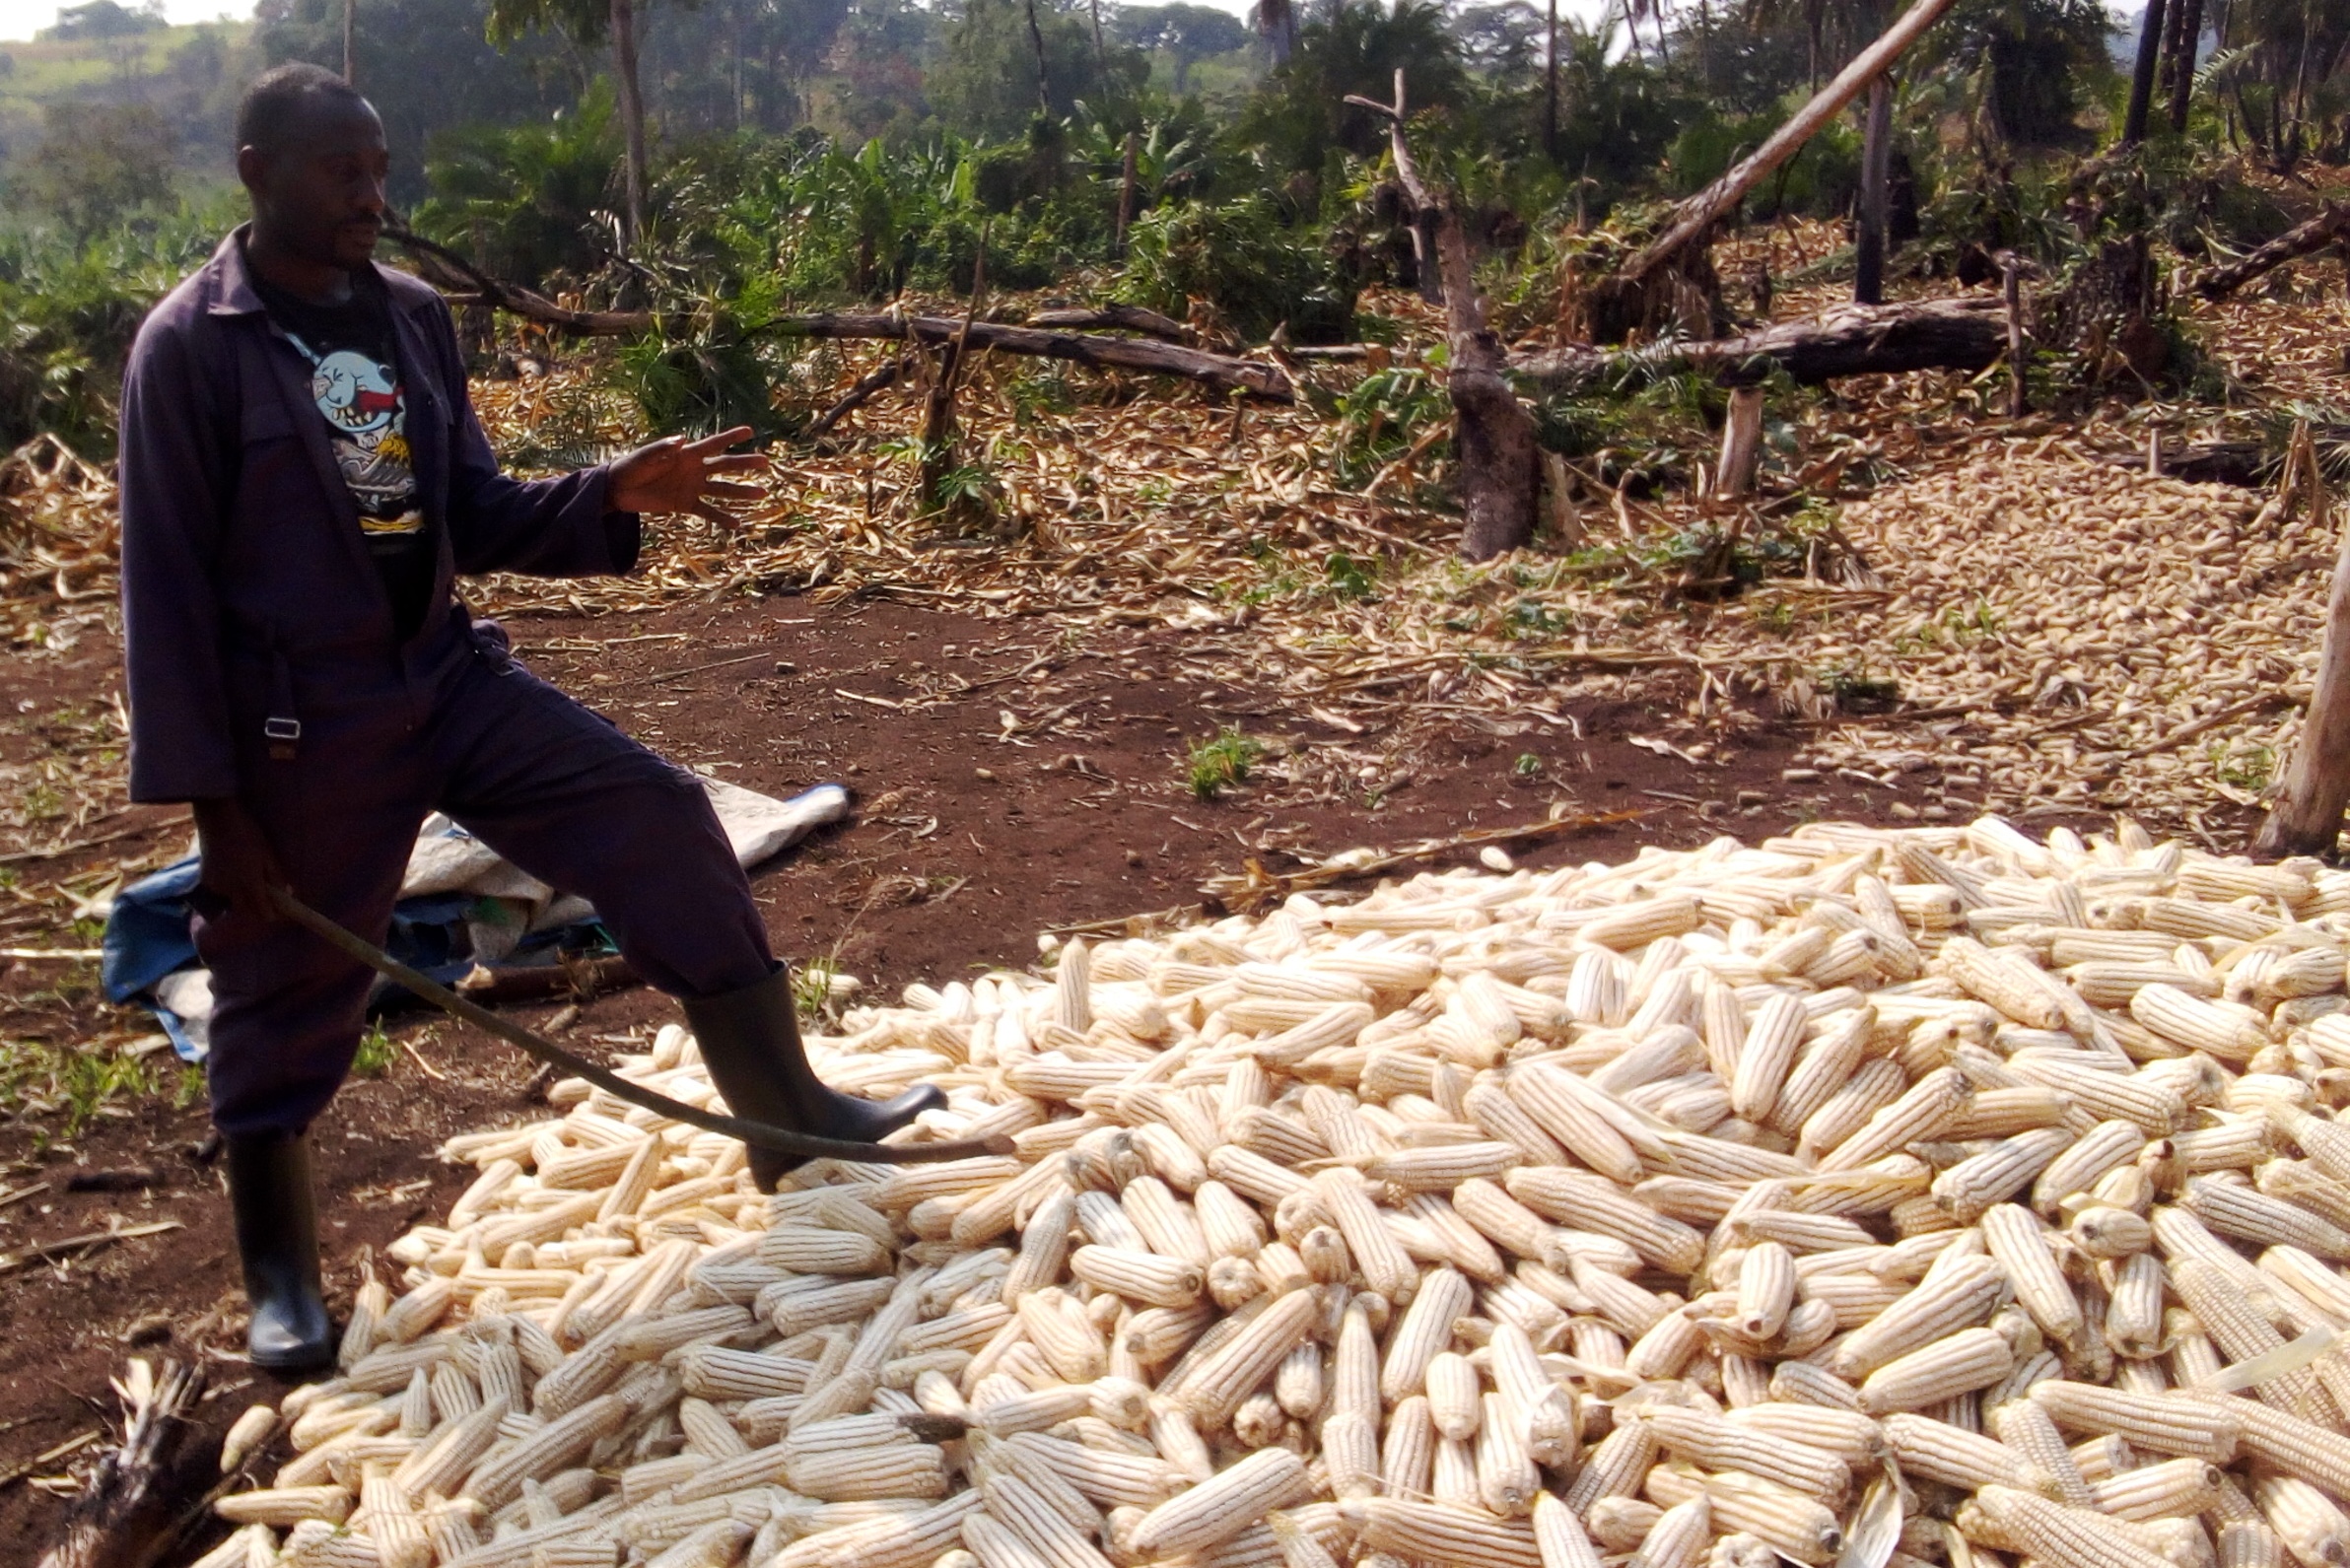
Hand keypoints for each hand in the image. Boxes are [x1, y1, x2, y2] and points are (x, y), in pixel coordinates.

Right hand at [192, 797, 286, 922]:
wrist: (217, 821)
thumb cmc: (249, 835)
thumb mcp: (269, 855)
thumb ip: (277, 877)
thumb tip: (288, 894)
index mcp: (250, 883)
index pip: (262, 912)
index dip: (272, 915)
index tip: (280, 913)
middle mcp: (231, 889)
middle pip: (246, 911)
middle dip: (257, 909)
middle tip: (267, 900)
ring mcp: (216, 886)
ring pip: (232, 901)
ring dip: (242, 898)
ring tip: (248, 881)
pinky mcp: (205, 881)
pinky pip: (221, 891)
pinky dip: (229, 888)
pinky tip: (233, 874)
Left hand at [607, 426, 769, 524]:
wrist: (618, 489)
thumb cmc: (631, 466)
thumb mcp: (645, 456)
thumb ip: (664, 448)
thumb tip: (684, 439)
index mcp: (686, 454)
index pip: (713, 444)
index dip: (731, 437)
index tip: (750, 431)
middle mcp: (694, 470)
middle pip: (725, 466)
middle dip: (745, 464)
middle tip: (765, 462)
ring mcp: (692, 487)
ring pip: (722, 490)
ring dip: (742, 492)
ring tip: (762, 494)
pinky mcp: (685, 504)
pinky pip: (707, 511)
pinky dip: (722, 518)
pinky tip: (737, 523)